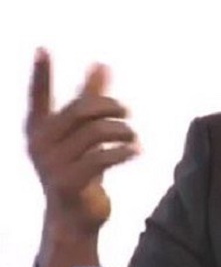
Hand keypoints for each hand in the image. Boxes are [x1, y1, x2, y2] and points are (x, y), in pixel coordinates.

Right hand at [26, 48, 138, 234]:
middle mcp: (40, 144)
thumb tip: (102, 63)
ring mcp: (52, 164)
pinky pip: (103, 157)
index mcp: (39, 129)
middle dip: (110, 106)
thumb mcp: (83, 132)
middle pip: (82, 110)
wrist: (74, 218)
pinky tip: (135, 152)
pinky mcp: (69, 182)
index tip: (42, 47)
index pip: (39, 96)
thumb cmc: (79, 168)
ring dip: (123, 132)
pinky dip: (125, 151)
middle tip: (127, 111)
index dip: (40, 73)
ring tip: (133, 138)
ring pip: (97, 132)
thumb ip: (90, 98)